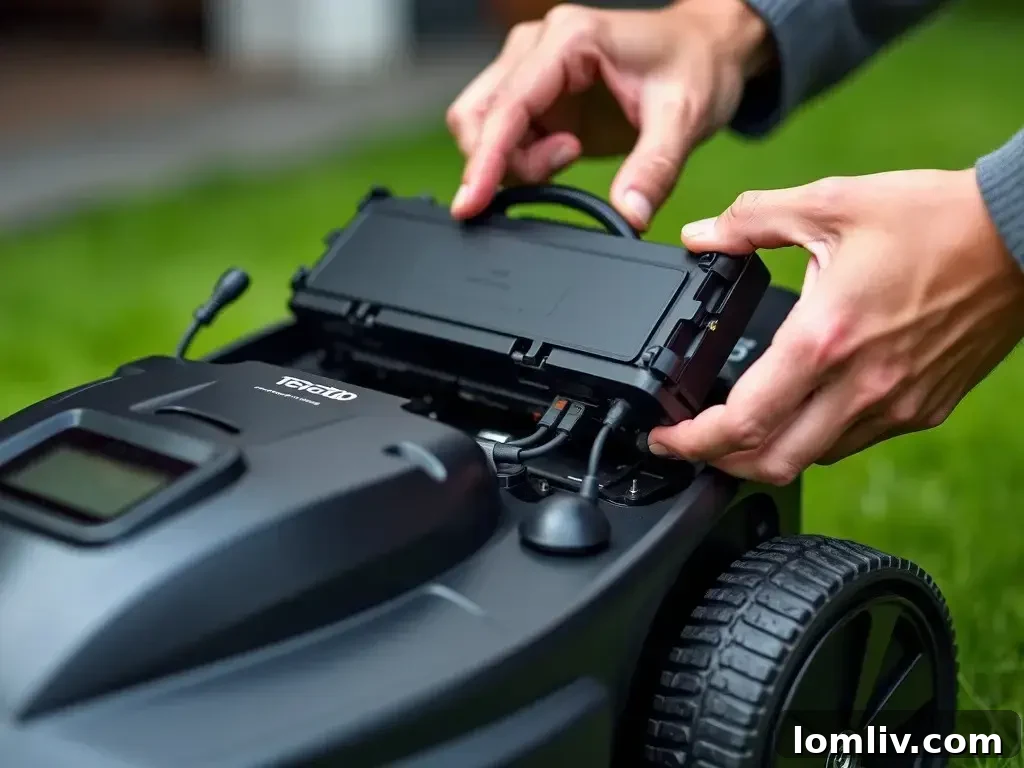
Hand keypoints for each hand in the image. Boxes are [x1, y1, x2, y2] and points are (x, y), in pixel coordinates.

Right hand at [446, 0, 772, 229]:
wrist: (707, 50)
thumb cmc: (696, 65)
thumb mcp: (684, 117)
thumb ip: (654, 169)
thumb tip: (629, 214)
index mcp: (570, 39)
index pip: (508, 106)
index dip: (483, 160)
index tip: (469, 203)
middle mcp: (538, 46)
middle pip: (479, 115)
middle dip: (502, 161)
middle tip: (563, 165)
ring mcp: (531, 68)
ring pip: (484, 126)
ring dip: (514, 161)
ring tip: (570, 155)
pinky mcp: (535, 92)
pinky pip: (504, 135)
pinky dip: (522, 159)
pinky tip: (565, 153)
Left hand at [649, 169, 1023, 483]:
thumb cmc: (935, 218)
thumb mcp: (830, 203)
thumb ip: (752, 220)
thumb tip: (701, 236)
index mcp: (825, 338)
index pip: (742, 421)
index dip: (692, 442)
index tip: (666, 437)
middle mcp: (861, 386)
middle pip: (771, 463)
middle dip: (720, 462)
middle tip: (693, 442)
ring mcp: (896, 405)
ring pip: (813, 459)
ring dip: (767, 452)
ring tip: (740, 426)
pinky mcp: (924, 409)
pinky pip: (853, 442)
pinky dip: (815, 437)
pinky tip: (802, 408)